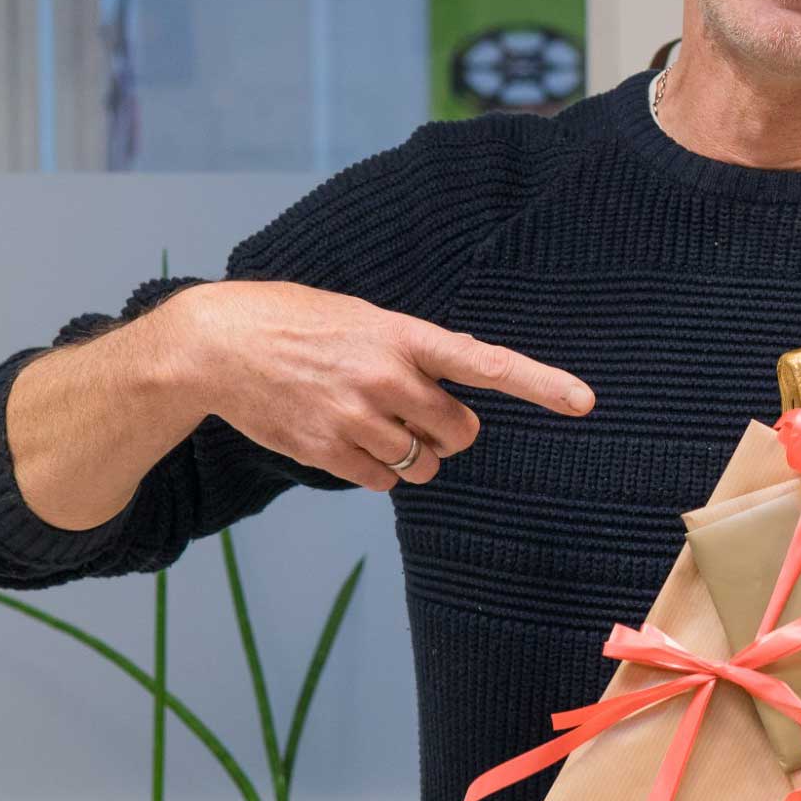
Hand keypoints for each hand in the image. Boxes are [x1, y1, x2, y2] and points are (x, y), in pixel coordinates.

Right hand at [166, 280, 593, 490]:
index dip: (540, 383)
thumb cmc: (295, 323)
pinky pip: (383, 482)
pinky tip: (344, 438)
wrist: (215, 343)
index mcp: (402, 335)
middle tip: (415, 413)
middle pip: (460, 432)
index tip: (584, 401)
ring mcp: (356, 418)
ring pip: (423, 465)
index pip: (485, 361)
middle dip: (448, 431)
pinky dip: (377, 471)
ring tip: (369, 421)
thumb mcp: (361, 318)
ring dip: (412, 455)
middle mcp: (387, 378)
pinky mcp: (326, 452)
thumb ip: (410, 352)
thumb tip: (445, 393)